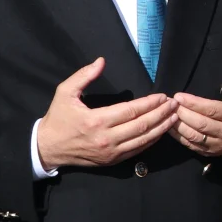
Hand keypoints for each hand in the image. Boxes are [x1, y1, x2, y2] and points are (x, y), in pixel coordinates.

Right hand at [35, 57, 178, 169]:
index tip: (163, 96)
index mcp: (96, 120)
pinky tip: (161, 131)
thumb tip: (101, 61)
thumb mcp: (64, 93)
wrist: (48, 148)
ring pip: (143, 140)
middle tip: (174, 105)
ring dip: (161, 128)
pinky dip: (152, 140)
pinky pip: (138, 150)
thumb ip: (83, 76)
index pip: (131, 111)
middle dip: (161, 114)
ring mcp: (111, 152)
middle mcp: (107, 138)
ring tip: (174, 117)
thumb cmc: (57, 118)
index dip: (150, 103)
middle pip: (142, 125)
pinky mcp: (113, 161)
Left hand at [171, 67, 221, 157]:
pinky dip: (178, 136)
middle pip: (201, 124)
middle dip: (183, 113)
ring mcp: (217, 145)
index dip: (194, 104)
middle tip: (170, 104)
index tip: (178, 96)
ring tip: (168, 113)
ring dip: (178, 125)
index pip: (212, 110)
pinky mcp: (208, 152)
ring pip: (194, 136)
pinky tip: (169, 125)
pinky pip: (190, 145)